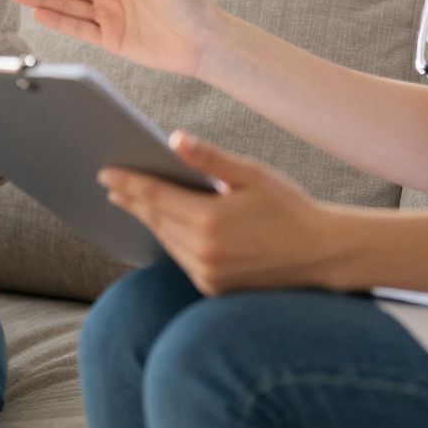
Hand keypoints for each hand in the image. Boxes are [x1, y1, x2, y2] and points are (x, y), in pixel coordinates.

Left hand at [101, 131, 351, 294]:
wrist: (321, 254)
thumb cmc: (290, 207)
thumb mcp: (252, 174)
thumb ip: (210, 159)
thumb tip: (174, 139)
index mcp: (211, 220)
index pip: (156, 197)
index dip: (128, 182)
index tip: (106, 171)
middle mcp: (204, 252)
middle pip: (155, 220)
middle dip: (132, 199)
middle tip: (110, 182)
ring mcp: (208, 274)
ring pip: (166, 241)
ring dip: (148, 219)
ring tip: (131, 200)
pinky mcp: (214, 288)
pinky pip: (181, 258)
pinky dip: (169, 239)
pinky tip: (162, 225)